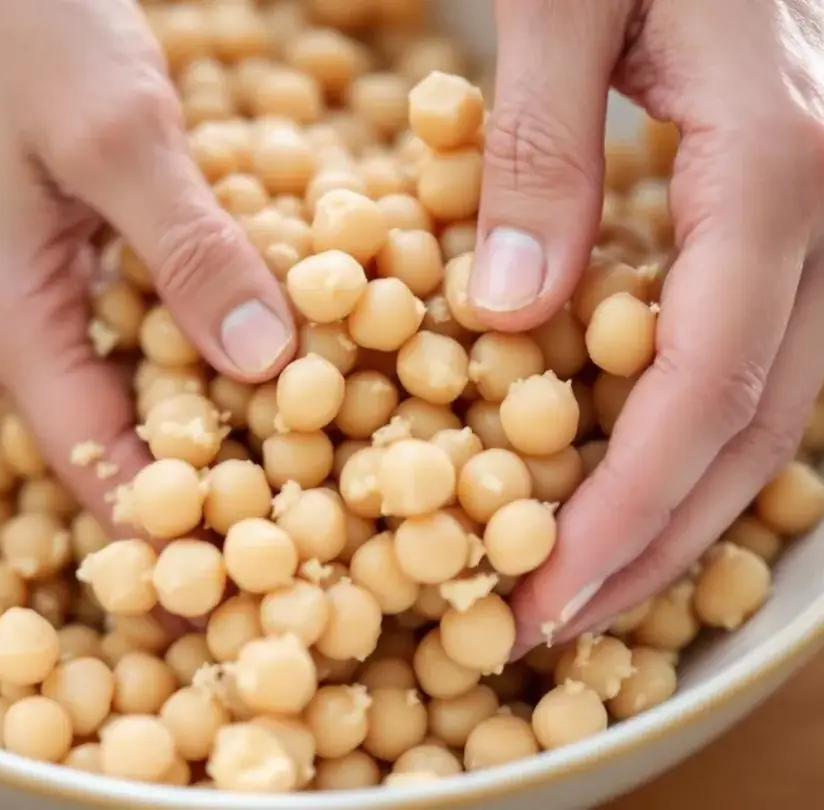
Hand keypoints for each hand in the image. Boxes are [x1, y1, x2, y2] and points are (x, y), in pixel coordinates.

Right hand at [0, 0, 295, 536]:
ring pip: (161, 405)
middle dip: (233, 502)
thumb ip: (192, 253)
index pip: (109, 486)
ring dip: (242, 433)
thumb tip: (271, 365)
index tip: (284, 588)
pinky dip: (232, 357)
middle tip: (345, 537)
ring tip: (348, 468)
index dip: (192, 549)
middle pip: (141, 461)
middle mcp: (38, 343)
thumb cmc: (12, 30)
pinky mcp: (95, 269)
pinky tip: (307, 360)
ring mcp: (66, 308)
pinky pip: (168, 342)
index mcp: (20, 336)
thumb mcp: (116, 136)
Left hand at [468, 0, 823, 653]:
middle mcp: (823, 201)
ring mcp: (820, 210)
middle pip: (760, 422)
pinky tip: (634, 481)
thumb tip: (510, 314)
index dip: (629, 506)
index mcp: (774, 156)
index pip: (709, 379)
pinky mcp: (787, 214)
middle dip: (658, 543)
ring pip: (776, 402)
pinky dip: (697, 438)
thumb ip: (543, 147)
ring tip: (591, 586)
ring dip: (684, 511)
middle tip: (555, 626)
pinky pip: (760, 352)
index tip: (547, 590)